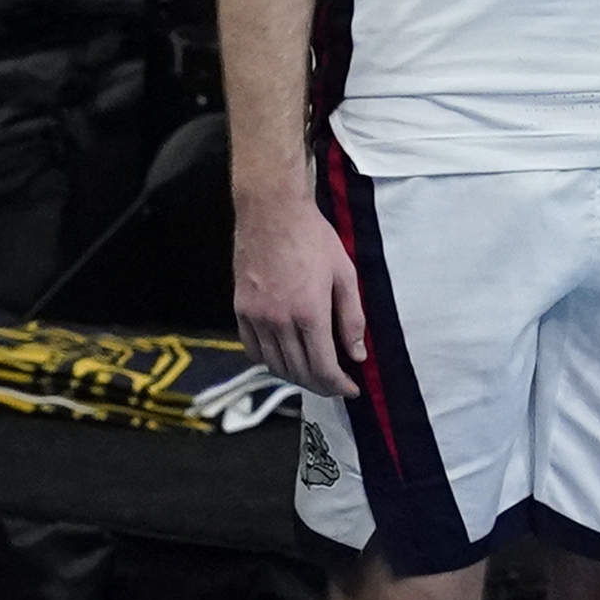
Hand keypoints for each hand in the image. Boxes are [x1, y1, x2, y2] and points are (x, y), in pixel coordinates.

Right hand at [232, 165, 366, 398]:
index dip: (339, 386)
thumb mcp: (344, 273)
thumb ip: (352, 318)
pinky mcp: (241, 308)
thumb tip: (357, 354)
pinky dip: (269, 361)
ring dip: (296, 377)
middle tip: (335, 385)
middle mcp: (280, 321)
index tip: (350, 389)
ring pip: (275, 365)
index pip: (324, 368)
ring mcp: (257, 316)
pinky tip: (282, 358)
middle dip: (321, 385)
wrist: (272, 210)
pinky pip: (253, 349)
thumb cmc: (312, 237)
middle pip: (300, 372)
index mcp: (310, 313)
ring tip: (311, 374)